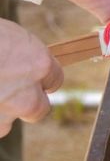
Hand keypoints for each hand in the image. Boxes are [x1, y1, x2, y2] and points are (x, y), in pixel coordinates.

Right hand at [0, 20, 61, 136]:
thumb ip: (21, 57)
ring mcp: (4, 115)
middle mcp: (27, 95)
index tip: (30, 79)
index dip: (40, 80)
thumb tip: (20, 64)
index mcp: (39, 65)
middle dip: (27, 104)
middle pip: (38, 109)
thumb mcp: (9, 37)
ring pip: (5, 123)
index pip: (54, 80)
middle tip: (8, 94)